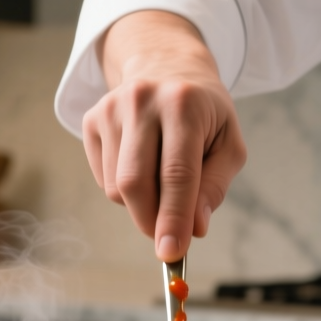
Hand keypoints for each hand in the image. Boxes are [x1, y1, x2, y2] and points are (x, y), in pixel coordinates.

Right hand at [82, 11, 247, 261]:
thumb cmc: (205, 115)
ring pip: (117, 187)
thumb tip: (194, 228)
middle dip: (152, 222)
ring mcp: (111, 108)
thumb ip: (215, 187)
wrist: (166, 67)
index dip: (174, 218)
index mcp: (184, 104)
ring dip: (141, 205)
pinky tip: (143, 166)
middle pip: (135, 183)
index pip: (176, 174)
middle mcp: (142, 101)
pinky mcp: (91, 119)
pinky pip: (104, 179)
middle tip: (169, 238)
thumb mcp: (228, 144)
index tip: (172, 253)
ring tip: (163, 182)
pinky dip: (124, 190)